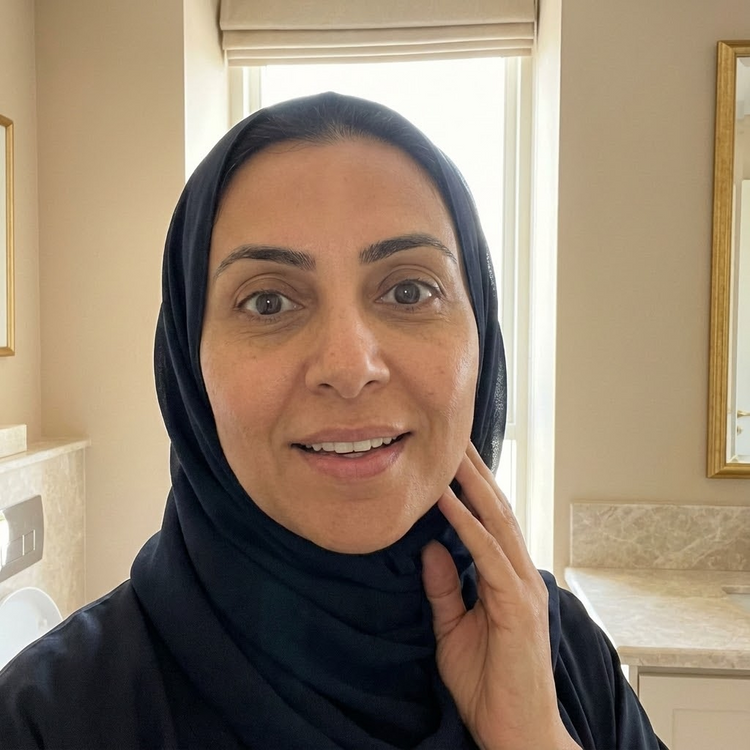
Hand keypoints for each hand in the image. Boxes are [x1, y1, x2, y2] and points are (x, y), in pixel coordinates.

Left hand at [421, 443, 579, 749]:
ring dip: (471, 484)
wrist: (514, 734)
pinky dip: (466, 524)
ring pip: (497, 522)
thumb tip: (428, 545)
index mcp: (507, 578)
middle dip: (474, 471)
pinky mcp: (518, 606)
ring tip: (448, 452)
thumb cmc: (488, 685)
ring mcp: (523, 588)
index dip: (472, 486)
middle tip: (452, 434)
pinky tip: (446, 500)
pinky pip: (488, 555)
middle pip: (497, 509)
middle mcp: (521, 574)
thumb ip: (443, 587)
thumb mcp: (452, 629)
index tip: (450, 455)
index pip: (490, 519)